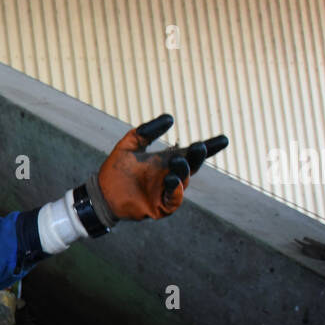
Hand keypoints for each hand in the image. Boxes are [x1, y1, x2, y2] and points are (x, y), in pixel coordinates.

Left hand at [95, 114, 227, 220]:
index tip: (224, 140)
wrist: (101, 192)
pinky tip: (173, 181)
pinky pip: (174, 200)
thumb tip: (170, 118)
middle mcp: (170, 175)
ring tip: (178, 161)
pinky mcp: (160, 207)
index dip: (209, 147)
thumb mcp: (130, 144)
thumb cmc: (115, 169)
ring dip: (183, 171)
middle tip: (200, 147)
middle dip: (197, 157)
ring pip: (183, 181)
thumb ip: (148, 131)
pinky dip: (176, 191)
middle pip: (191, 165)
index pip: (191, 153)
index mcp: (166, 161)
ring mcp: (166, 191)